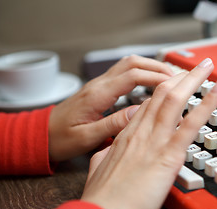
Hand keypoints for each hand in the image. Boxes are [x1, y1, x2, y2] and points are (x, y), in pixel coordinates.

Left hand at [48, 55, 172, 161]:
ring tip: (167, 78)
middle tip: (175, 77)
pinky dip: (140, 73)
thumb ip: (112, 125)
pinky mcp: (100, 89)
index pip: (132, 76)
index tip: (172, 82)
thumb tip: (139, 112)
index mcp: (97, 95)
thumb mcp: (86, 137)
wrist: (42, 134)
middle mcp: (99, 85)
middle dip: (156, 66)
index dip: (155, 76)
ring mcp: (99, 85)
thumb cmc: (61, 138)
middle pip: (132, 63)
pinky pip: (123, 73)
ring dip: (149, 67)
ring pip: (128, 64)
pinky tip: (149, 83)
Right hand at [81, 58, 216, 208]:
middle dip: (181, 76)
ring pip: (175, 100)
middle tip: (195, 66)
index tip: (176, 82)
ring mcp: (154, 141)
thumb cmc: (102, 198)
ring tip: (207, 67)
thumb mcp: (98, 169)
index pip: (148, 104)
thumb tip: (108, 149)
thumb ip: (106, 155)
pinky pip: (191, 123)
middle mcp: (140, 132)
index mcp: (127, 135)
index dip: (164, 89)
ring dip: (194, 80)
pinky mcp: (168, 156)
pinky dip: (207, 104)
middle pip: (162, 94)